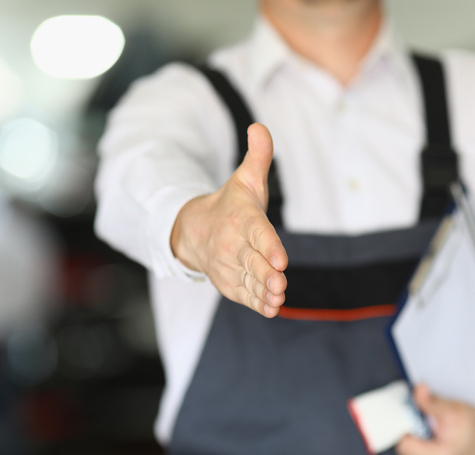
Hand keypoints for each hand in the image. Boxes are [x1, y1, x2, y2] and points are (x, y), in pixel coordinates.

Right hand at [170, 123, 287, 317]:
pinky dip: (256, 303)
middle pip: (252, 261)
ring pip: (249, 281)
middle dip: (266, 274)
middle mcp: (232, 244)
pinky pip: (243, 295)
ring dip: (263, 291)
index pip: (257, 233)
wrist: (194, 232)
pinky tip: (271, 308)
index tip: (281, 259)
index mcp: (241, 219)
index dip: (269, 247)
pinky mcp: (230, 284)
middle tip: (280, 283)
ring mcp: (229, 266)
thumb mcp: (245, 179)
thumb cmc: (231, 205)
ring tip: (277, 297)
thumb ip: (258, 156)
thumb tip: (260, 127)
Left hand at [396, 385, 474, 454]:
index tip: (413, 421)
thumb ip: (431, 403)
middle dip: (411, 439)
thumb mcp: (454, 410)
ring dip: (415, 450)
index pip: (402, 446)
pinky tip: (434, 449)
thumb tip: (418, 391)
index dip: (405, 429)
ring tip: (432, 439)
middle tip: (425, 428)